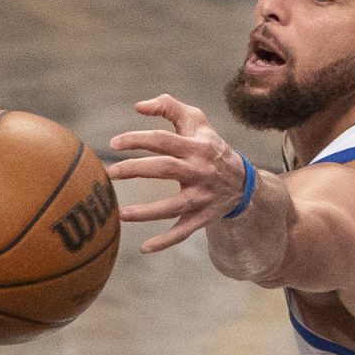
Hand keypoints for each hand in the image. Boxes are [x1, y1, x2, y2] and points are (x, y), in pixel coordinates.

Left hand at [107, 94, 248, 252]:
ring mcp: (202, 197)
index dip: (138, 140)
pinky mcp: (203, 217)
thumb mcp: (196, 121)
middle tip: (112, 172)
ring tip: (121, 214)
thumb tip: (138, 107)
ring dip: (147, 212)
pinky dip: (166, 241)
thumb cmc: (209, 145)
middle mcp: (200, 171)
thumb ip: (168, 106)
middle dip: (137, 169)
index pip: (163, 140)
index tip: (114, 143)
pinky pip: (184, 231)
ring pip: (173, 206)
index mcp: (196, 147)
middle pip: (165, 168)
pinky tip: (145, 248)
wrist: (242, 181)